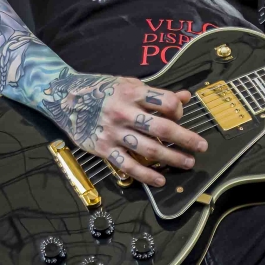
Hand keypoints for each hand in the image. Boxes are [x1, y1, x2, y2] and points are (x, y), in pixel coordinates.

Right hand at [43, 73, 207, 187]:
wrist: (63, 97)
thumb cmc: (100, 89)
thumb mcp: (128, 84)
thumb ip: (156, 93)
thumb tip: (186, 97)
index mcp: (132, 92)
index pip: (166, 103)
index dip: (179, 111)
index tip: (180, 117)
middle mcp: (124, 112)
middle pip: (163, 129)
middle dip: (186, 139)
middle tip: (201, 147)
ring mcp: (113, 132)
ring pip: (149, 149)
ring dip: (172, 158)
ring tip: (187, 163)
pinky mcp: (103, 149)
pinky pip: (128, 165)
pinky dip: (146, 175)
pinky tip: (160, 180)